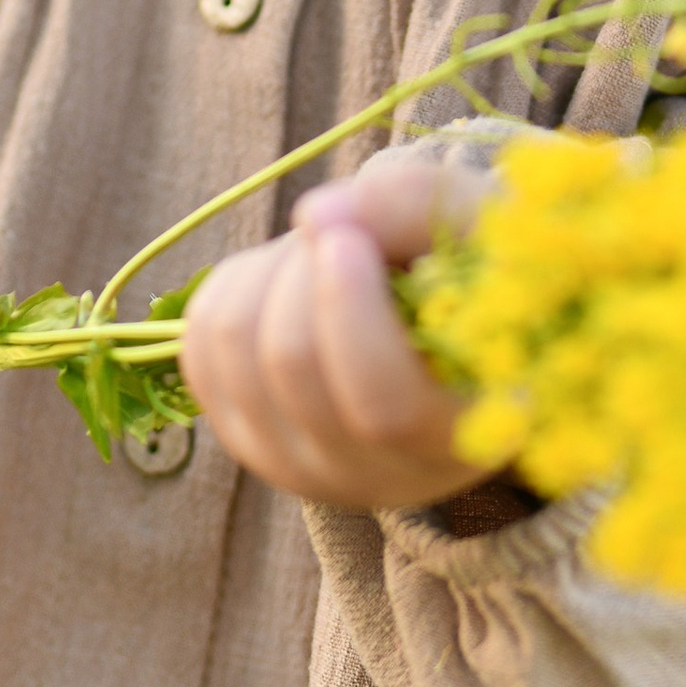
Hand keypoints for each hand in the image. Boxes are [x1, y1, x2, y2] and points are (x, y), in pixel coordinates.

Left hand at [180, 146, 493, 511]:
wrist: (451, 322)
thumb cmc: (484, 271)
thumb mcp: (485, 229)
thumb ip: (420, 208)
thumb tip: (316, 214)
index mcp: (464, 437)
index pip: (382, 407)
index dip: (349, 313)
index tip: (345, 235)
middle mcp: (377, 478)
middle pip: (292, 361)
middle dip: (306, 262)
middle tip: (351, 226)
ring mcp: (298, 468)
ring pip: (234, 345)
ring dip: (272, 265)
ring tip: (329, 255)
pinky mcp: (244, 438)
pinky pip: (200, 342)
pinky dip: (238, 281)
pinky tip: (292, 279)